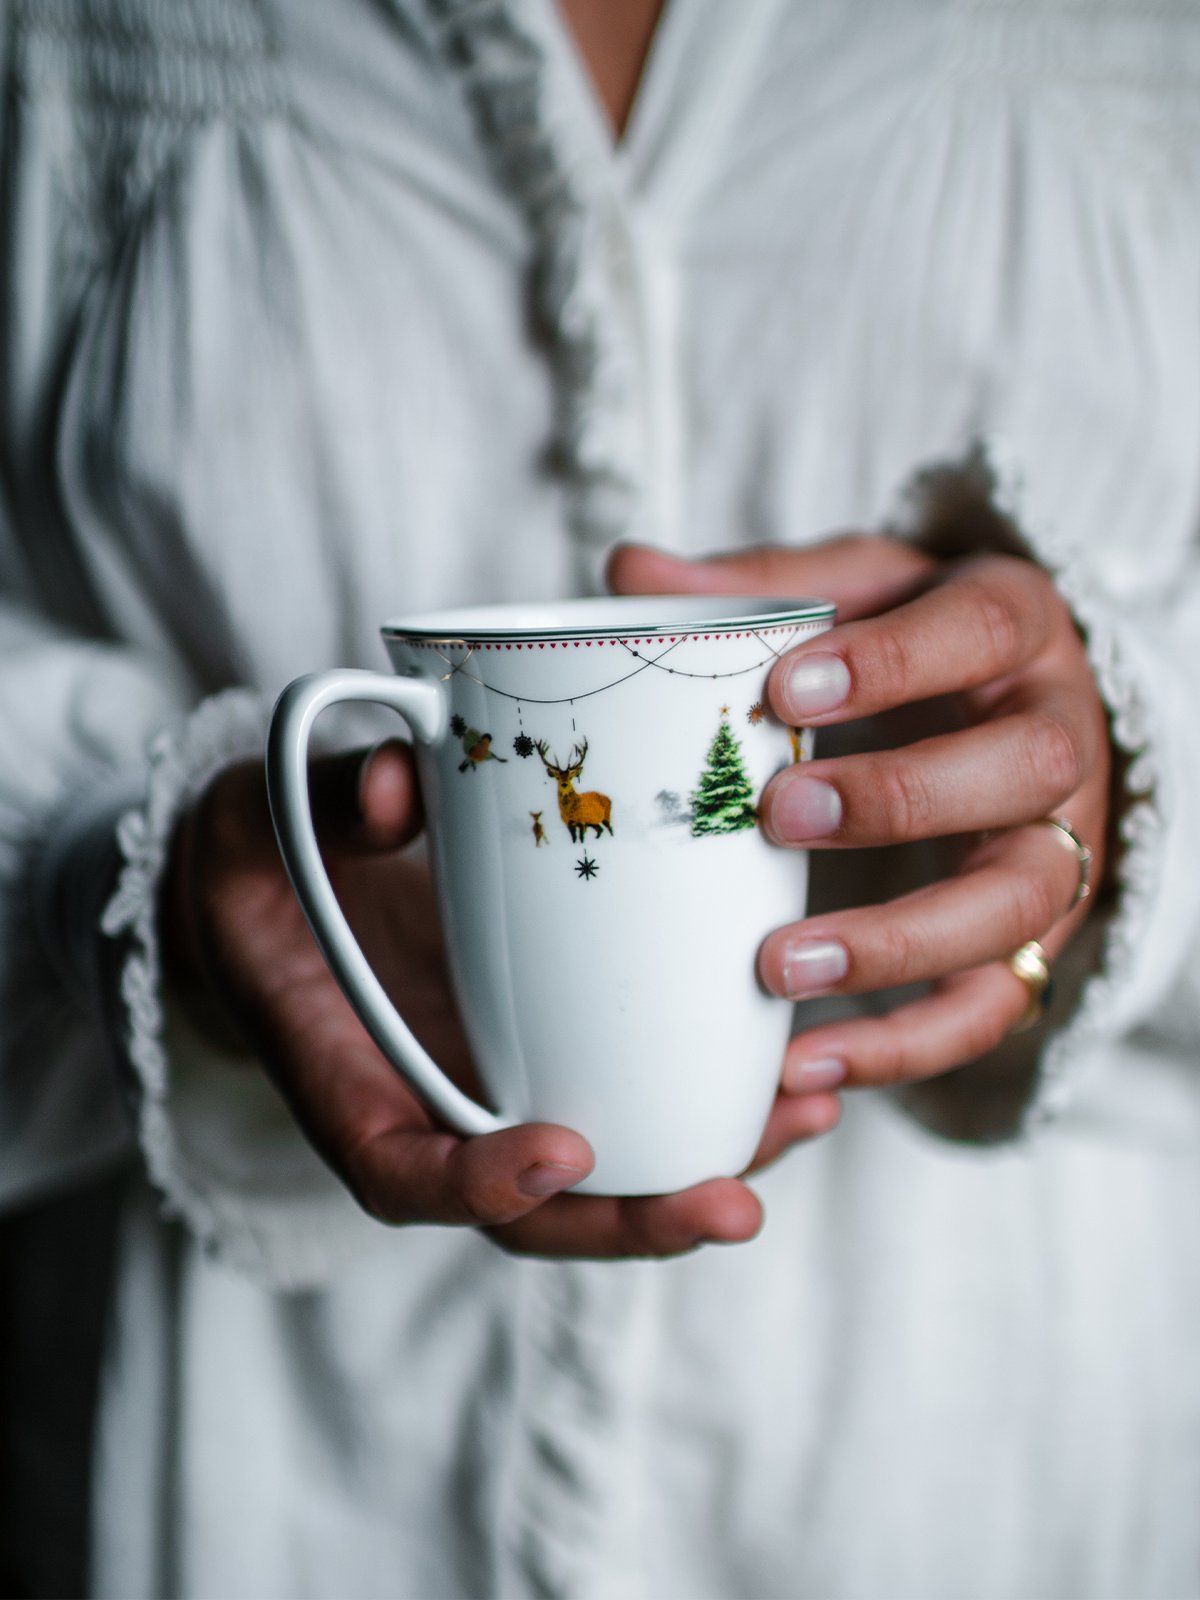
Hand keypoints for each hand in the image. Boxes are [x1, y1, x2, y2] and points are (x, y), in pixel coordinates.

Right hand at [161, 741, 818, 1256]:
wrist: (275, 885)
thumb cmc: (263, 853)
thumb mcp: (267, 811)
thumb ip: (331, 800)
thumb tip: (407, 789)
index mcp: (337, 1069)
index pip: (393, 1167)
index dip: (473, 1183)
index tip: (563, 1150)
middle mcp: (421, 1106)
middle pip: (523, 1212)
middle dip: (627, 1223)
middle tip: (729, 1206)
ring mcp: (487, 1091)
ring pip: (594, 1176)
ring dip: (697, 1171)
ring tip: (800, 1122)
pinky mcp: (540, 1056)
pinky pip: (623, 1105)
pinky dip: (703, 1105)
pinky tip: (794, 1078)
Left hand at [608, 536, 1109, 1098]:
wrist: (994, 702)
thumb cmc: (904, 639)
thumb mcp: (846, 588)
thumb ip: (754, 587)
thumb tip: (629, 570)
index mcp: (1011, 622)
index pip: (978, 627)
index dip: (892, 662)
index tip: (784, 693)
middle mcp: (1057, 730)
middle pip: (1027, 766)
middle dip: (903, 798)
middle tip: (779, 817)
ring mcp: (1060, 840)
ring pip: (1021, 902)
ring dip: (902, 943)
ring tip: (778, 967)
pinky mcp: (1037, 937)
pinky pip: (995, 1005)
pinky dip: (909, 1044)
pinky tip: (810, 1062)